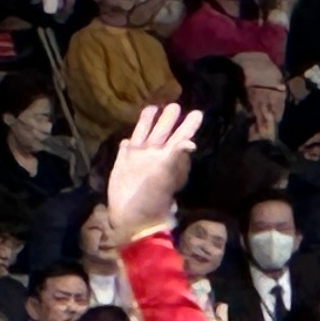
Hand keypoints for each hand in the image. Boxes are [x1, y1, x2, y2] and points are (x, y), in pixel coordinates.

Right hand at [100, 103, 199, 239]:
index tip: (197, 113)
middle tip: (175, 105)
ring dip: (146, 124)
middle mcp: (153, 156)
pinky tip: (126, 140)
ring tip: (151, 108)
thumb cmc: (151, 196)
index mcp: (166, 156)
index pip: (180, 137)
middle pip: (162, 133)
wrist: (132, 215)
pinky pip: (125, 152)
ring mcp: (137, 160)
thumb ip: (175, 155)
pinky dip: (126, 146)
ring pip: (143, 137)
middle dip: (168, 120)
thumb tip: (190, 143)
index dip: (188, 126)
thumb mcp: (165, 173)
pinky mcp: (122, 166)